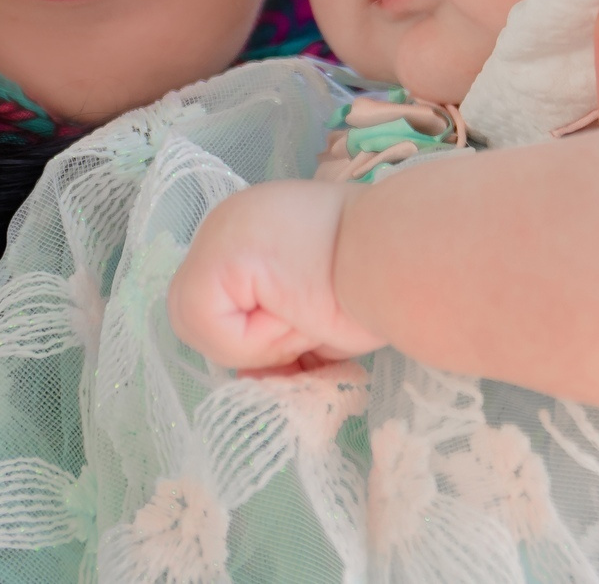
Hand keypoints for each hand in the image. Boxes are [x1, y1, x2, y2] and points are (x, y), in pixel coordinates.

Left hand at [166, 180, 387, 370]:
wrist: (402, 259)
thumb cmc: (380, 282)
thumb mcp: (315, 310)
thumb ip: (276, 327)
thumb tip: (254, 374)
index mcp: (256, 228)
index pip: (221, 302)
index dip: (252, 336)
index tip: (303, 332)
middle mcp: (229, 222)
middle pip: (198, 314)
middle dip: (247, 342)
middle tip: (304, 324)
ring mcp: (217, 231)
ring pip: (196, 323)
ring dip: (254, 343)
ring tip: (304, 316)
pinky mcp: (215, 256)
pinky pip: (205, 324)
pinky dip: (250, 341)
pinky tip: (293, 311)